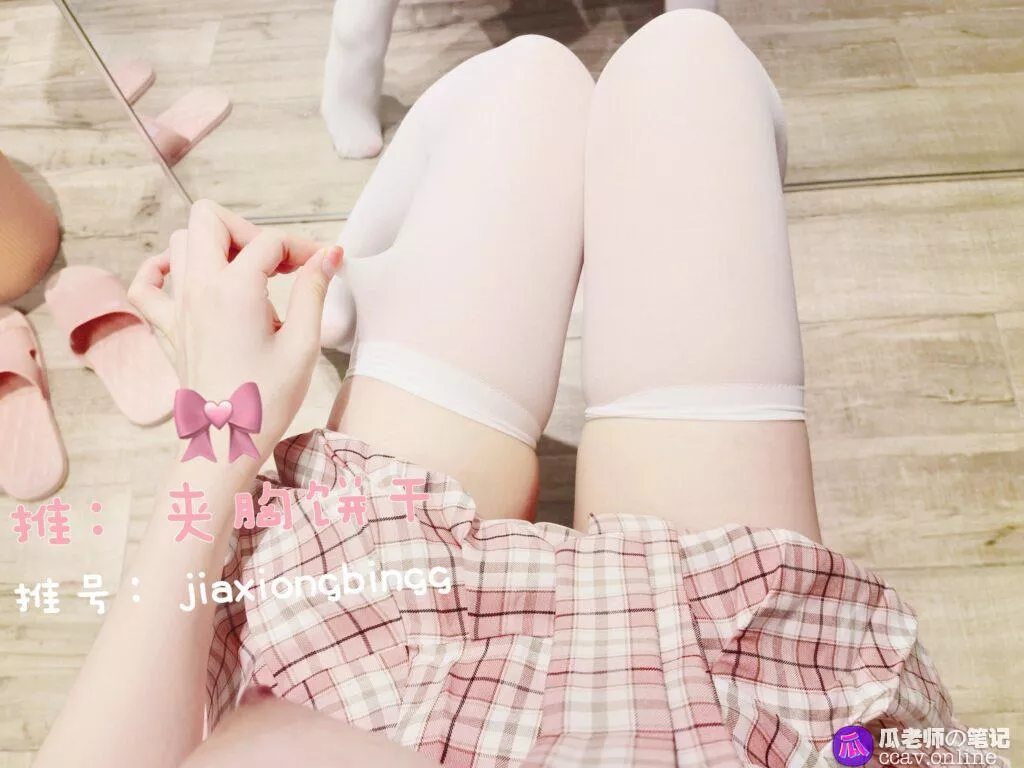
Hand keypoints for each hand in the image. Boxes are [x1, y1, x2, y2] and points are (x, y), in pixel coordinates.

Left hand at [129, 200, 343, 462]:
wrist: (227, 442)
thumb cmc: (267, 400)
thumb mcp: (303, 343)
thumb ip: (313, 291)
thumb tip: (329, 255)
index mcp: (235, 289)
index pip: (270, 242)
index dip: (303, 248)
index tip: (323, 266)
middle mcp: (199, 288)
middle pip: (210, 219)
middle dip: (248, 231)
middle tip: (276, 263)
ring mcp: (176, 307)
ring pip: (181, 242)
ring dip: (214, 247)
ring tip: (246, 275)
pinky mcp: (167, 328)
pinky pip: (146, 284)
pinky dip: (161, 271)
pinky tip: (186, 279)